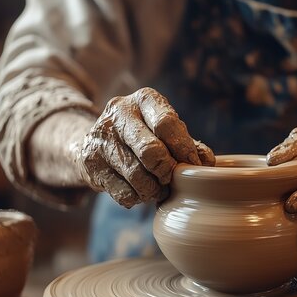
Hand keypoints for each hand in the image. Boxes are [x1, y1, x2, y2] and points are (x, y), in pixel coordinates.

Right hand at [75, 87, 214, 207]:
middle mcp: (119, 112)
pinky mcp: (90, 163)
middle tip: (172, 179)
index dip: (184, 149)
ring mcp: (102, 137)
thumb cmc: (144, 135)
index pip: (167, 123)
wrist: (96, 143)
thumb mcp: (165, 131)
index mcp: (144, 98)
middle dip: (167, 171)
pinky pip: (123, 192)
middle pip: (151, 150)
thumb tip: (206, 162)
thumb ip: (188, 144)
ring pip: (137, 175)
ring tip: (159, 189)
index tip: (193, 166)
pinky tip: (139, 192)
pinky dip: (137, 198)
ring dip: (154, 190)